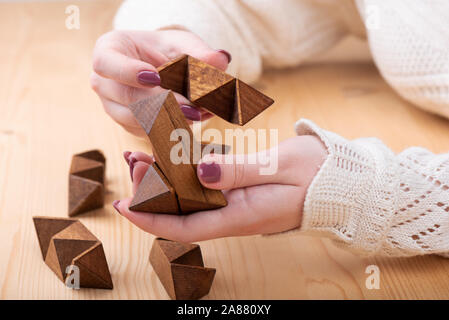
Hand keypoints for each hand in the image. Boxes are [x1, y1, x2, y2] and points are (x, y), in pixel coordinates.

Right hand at [90, 29, 230, 135]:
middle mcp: (103, 83)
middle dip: (161, 103)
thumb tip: (221, 61)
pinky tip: (193, 125)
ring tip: (199, 116)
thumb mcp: (183, 44)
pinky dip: (169, 130)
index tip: (155, 76)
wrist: (161, 67)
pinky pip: (146, 133)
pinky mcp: (129, 126)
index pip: (106, 64)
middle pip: (126, 97)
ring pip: (136, 120)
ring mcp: (113, 107)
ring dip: (168, 120)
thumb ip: (199, 52)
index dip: (128, 72)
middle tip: (192, 107)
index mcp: (108, 52)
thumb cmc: (166, 50)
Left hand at [114, 135, 326, 241]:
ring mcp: (239, 203)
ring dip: (167, 179)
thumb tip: (200, 170)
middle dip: (152, 192)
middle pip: (183, 211)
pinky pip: (209, 185)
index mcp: (242, 216)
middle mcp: (235, 214)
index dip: (151, 219)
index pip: (186, 226)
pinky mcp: (243, 191)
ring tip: (143, 155)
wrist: (344, 180)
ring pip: (193, 197)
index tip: (124, 205)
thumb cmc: (318, 175)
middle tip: (133, 162)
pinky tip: (176, 153)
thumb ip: (239, 171)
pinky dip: (188, 170)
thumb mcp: (280, 168)